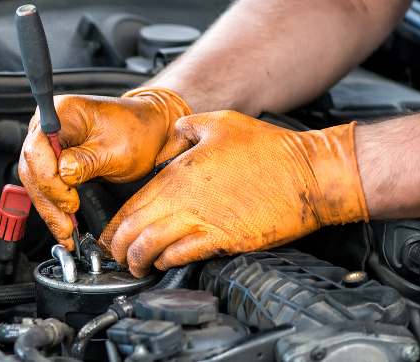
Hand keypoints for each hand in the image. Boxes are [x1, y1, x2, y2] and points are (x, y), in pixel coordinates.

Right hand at [18, 88, 191, 248]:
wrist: (148, 130)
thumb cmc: (137, 132)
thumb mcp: (118, 150)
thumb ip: (87, 161)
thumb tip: (63, 175)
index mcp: (62, 112)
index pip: (38, 149)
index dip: (50, 180)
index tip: (70, 201)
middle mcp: (48, 125)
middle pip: (32, 168)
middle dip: (48, 201)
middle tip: (66, 226)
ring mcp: (48, 142)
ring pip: (35, 181)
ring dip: (49, 208)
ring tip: (65, 232)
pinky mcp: (53, 159)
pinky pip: (45, 185)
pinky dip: (54, 205)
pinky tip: (63, 223)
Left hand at [102, 111, 369, 276]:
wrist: (310, 174)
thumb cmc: (269, 149)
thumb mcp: (219, 122)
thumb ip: (184, 130)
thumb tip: (168, 140)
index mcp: (178, 173)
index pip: (131, 205)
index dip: (114, 226)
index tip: (108, 236)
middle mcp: (184, 199)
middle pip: (134, 230)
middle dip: (118, 248)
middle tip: (115, 257)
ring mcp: (204, 221)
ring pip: (152, 247)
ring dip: (138, 260)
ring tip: (136, 266)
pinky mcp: (225, 239)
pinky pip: (183, 255)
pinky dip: (167, 262)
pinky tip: (164, 262)